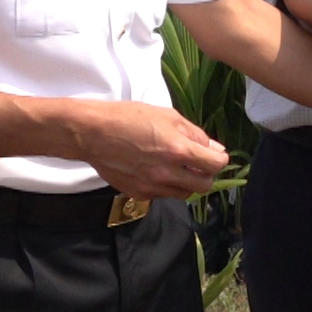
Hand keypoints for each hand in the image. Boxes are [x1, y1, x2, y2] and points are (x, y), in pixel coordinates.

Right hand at [60, 99, 229, 199]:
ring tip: (176, 166)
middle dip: (206, 174)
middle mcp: (167, 173)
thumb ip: (195, 134)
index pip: (215, 165)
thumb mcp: (167, 116)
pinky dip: (166, 186)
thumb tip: (216, 149)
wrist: (92, 133)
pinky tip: (156, 171)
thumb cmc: (129, 118)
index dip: (219, 159)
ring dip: (187, 182)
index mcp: (177, 150)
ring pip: (184, 193)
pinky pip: (163, 195)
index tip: (214, 154)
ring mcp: (152, 187)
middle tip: (198, 163)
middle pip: (204, 185)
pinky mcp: (138, 194)